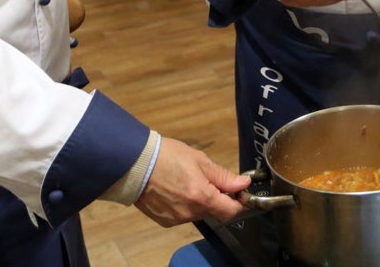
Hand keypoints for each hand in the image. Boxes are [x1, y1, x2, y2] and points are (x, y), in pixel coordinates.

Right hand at [133, 137, 249, 226]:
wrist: (135, 164)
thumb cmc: (168, 156)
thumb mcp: (200, 160)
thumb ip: (223, 176)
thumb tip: (244, 184)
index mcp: (202, 197)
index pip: (231, 211)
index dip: (239, 201)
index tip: (238, 190)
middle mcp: (191, 213)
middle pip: (215, 212)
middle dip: (218, 198)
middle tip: (209, 179)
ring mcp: (177, 219)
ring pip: (199, 213)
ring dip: (201, 201)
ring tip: (188, 181)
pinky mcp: (165, 221)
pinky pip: (184, 215)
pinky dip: (186, 205)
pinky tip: (176, 190)